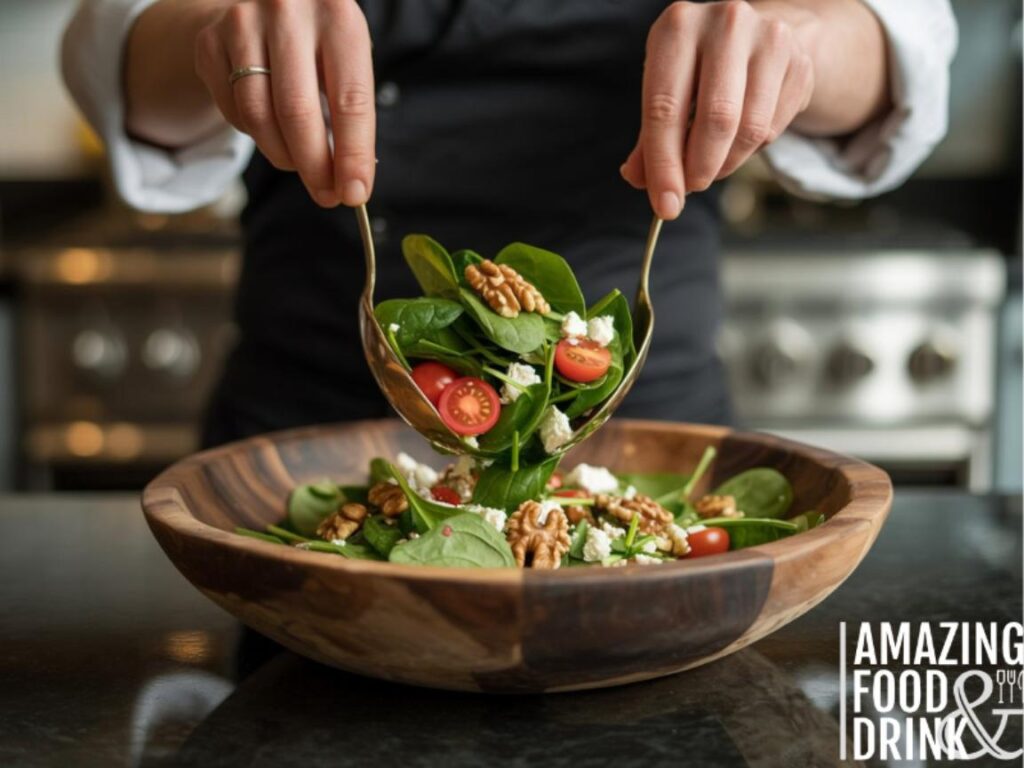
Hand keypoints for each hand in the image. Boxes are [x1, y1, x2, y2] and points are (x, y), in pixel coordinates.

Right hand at [194, 0, 374, 207]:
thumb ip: (351, 115)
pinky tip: (271, 126)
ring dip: (283, 155)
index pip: (350, 100)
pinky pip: (233, 111)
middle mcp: (288, 10)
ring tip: (300, 162)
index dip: (353, 154)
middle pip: (297, 112)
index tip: (354, 193)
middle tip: (326, 195)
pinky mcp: (210, 41)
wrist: (261, 5)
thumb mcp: (346, 62)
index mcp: (338, 15)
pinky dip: (256, 133)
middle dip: (314, 166)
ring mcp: (242, 22)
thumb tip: (350, 182)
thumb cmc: (317, 44)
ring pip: (259, 116)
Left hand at [622, 1, 814, 219]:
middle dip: (700, 168)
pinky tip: (736, 144)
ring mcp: (769, 39)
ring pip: (750, 128)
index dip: (664, 164)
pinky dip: (751, 151)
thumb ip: (649, 139)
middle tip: (692, 189)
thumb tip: (638, 180)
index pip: (666, 108)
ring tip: (711, 168)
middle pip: (716, 118)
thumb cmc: (696, 69)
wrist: (752, 37)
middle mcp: (725, 24)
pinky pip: (772, 128)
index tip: (665, 205)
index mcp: (677, 27)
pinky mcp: (798, 61)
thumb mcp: (664, 92)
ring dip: (727, 164)